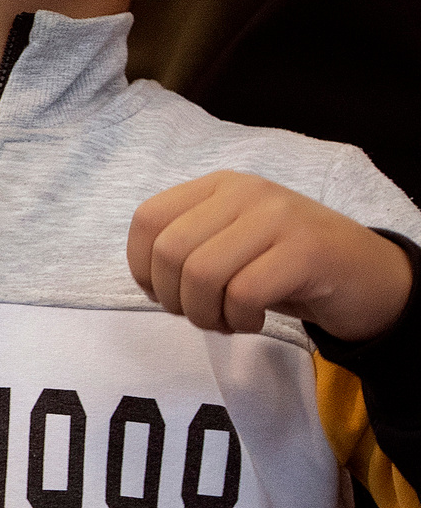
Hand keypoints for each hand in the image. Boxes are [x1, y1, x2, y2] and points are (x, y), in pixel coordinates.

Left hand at [127, 170, 413, 341]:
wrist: (364, 274)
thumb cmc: (282, 266)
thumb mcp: (229, 243)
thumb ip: (186, 246)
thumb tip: (145, 276)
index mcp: (219, 185)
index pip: (148, 219)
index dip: (143, 267)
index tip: (165, 294)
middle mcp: (246, 191)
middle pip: (170, 251)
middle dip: (174, 299)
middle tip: (201, 314)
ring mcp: (277, 217)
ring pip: (202, 273)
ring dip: (204, 314)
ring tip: (226, 321)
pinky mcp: (305, 251)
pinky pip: (243, 293)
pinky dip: (238, 320)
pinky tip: (253, 321)